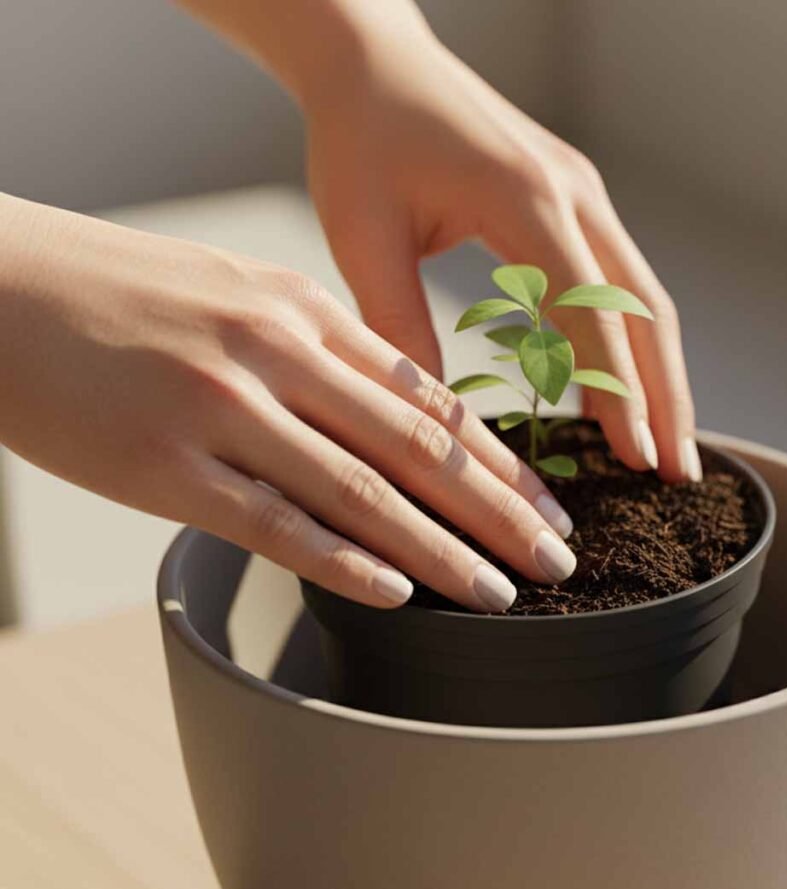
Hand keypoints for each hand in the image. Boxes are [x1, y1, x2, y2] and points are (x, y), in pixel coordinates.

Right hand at [0, 195, 576, 610]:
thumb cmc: (123, 291)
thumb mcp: (240, 292)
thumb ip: (319, 348)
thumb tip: (392, 405)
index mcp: (302, 312)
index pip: (428, 399)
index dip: (499, 461)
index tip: (548, 504)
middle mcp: (276, 356)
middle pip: (416, 449)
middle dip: (499, 512)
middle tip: (557, 559)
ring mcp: (222, 410)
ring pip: (360, 491)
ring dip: (441, 550)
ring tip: (500, 592)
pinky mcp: (166, 467)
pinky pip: (274, 523)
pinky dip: (343, 561)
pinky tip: (396, 592)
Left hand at [301, 16, 700, 481]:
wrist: (373, 58)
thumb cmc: (361, 138)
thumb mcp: (364, 237)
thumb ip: (400, 327)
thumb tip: (434, 418)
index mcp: (528, 200)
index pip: (593, 314)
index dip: (619, 394)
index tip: (636, 461)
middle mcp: (575, 195)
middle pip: (647, 311)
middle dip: (666, 397)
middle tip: (680, 474)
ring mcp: (583, 194)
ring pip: (644, 298)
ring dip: (660, 375)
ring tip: (666, 447)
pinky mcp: (573, 201)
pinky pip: (617, 283)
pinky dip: (629, 343)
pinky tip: (621, 392)